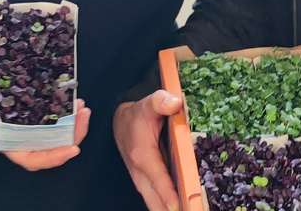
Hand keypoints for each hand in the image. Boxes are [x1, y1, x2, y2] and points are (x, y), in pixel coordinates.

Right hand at [0, 71, 90, 170]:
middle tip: (85, 115)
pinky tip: (75, 99)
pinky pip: (55, 114)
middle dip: (72, 135)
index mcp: (8, 142)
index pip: (34, 158)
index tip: (73, 149)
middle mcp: (22, 135)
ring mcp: (30, 123)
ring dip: (73, 123)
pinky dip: (67, 110)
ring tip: (84, 107)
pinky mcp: (35, 108)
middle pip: (52, 145)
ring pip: (57, 131)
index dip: (54, 157)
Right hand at [114, 90, 182, 210]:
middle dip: (169, 208)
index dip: (167, 192)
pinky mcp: (145, 182)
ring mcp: (141, 179)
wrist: (120, 121)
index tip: (177, 205)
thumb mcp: (148, 103)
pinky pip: (155, 198)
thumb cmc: (138, 114)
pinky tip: (179, 209)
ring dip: (166, 209)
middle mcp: (140, 171)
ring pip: (154, 201)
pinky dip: (165, 206)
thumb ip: (161, 101)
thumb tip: (174, 103)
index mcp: (142, 154)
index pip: (156, 177)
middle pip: (155, 197)